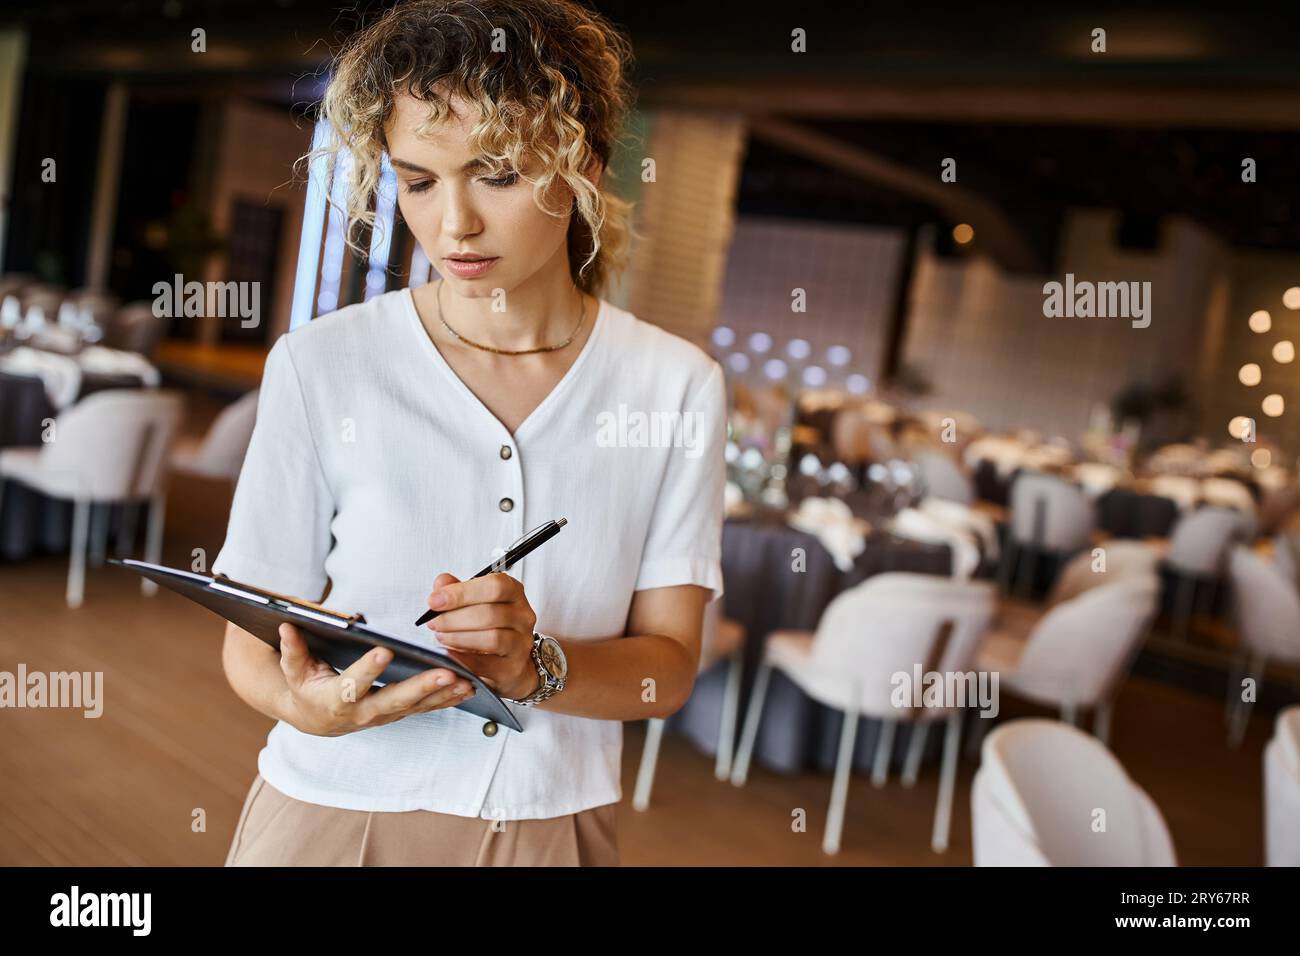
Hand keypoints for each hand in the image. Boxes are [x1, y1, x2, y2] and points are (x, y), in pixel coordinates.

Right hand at [276, 622, 474, 736]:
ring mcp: (382, 716)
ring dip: (443, 695)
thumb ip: (292, 649)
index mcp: (335, 699)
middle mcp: (362, 713)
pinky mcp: (397, 714)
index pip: (352, 684)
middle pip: (394, 700)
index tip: (385, 651)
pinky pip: (425, 708)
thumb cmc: (304, 686)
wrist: (314, 718)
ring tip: (467, 680)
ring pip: (416, 707)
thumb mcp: (293, 668)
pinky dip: (447, 699)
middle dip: (422, 687)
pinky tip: (469, 687)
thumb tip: (287, 625)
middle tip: (446, 673)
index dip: (367, 669)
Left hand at [425, 572, 539, 700]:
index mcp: (513, 591)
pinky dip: (463, 659)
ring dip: (459, 638)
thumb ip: (456, 590)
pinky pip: (486, 664)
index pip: (494, 586)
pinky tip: (448, 655)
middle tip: (434, 622)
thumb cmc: (488, 626)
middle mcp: (523, 615)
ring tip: (441, 637)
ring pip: (492, 638)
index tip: (435, 600)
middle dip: (455, 618)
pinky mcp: (514, 667)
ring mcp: (521, 642)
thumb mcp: (472, 602)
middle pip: (490, 613)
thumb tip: (441, 583)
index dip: (462, 593)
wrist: (509, 661)